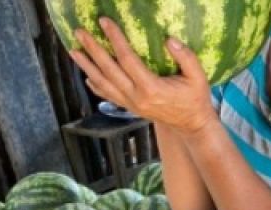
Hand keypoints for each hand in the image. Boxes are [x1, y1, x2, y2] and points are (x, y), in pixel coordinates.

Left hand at [69, 18, 217, 134]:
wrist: (191, 125)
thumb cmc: (195, 99)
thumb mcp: (197, 77)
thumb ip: (185, 57)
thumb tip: (169, 39)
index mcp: (151, 88)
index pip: (127, 59)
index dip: (114, 39)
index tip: (104, 22)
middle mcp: (136, 97)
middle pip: (108, 70)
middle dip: (93, 49)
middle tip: (80, 32)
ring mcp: (131, 104)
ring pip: (103, 84)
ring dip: (87, 67)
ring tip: (73, 51)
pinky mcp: (130, 108)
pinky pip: (109, 96)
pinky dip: (96, 86)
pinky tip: (87, 77)